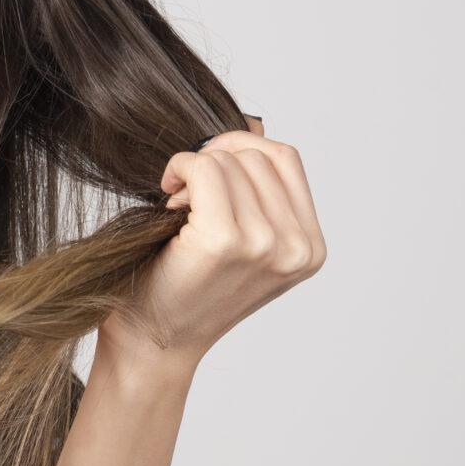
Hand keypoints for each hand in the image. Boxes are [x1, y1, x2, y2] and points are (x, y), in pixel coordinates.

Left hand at [103, 128, 325, 364]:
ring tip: (180, 209)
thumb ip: (260, 190)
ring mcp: (265, 245)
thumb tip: (252, 123)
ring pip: (228, 161)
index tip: (209, 174)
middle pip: (257, 155)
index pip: (286, 158)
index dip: (241, 149)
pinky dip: (179, 171)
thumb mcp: (244, 241)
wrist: (154, 342)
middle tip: (188, 199)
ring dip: (194, 172)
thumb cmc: (188, 290)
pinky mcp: (225, 241)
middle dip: (215, 162)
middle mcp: (297, 249)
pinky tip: (168, 199)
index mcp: (310, 249)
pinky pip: (203, 169)